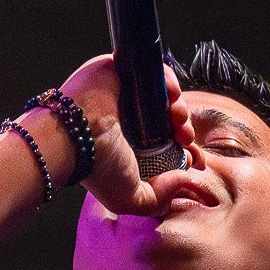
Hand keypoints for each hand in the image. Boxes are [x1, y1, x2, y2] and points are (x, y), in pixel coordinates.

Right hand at [47, 53, 196, 216]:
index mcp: (128, 146)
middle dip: (184, 131)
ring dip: (179, 109)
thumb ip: (159, 199)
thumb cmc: (96, 168)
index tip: (196, 160)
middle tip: (186, 139)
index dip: (185, 152)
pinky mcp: (120, 70)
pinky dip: (168, 83)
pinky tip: (171, 99)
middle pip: (168, 120)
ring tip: (178, 120)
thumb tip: (186, 181)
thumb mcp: (131, 198)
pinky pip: (153, 72)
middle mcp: (127, 120)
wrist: (73, 136)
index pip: (165, 146)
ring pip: (163, 97)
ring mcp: (124, 94)